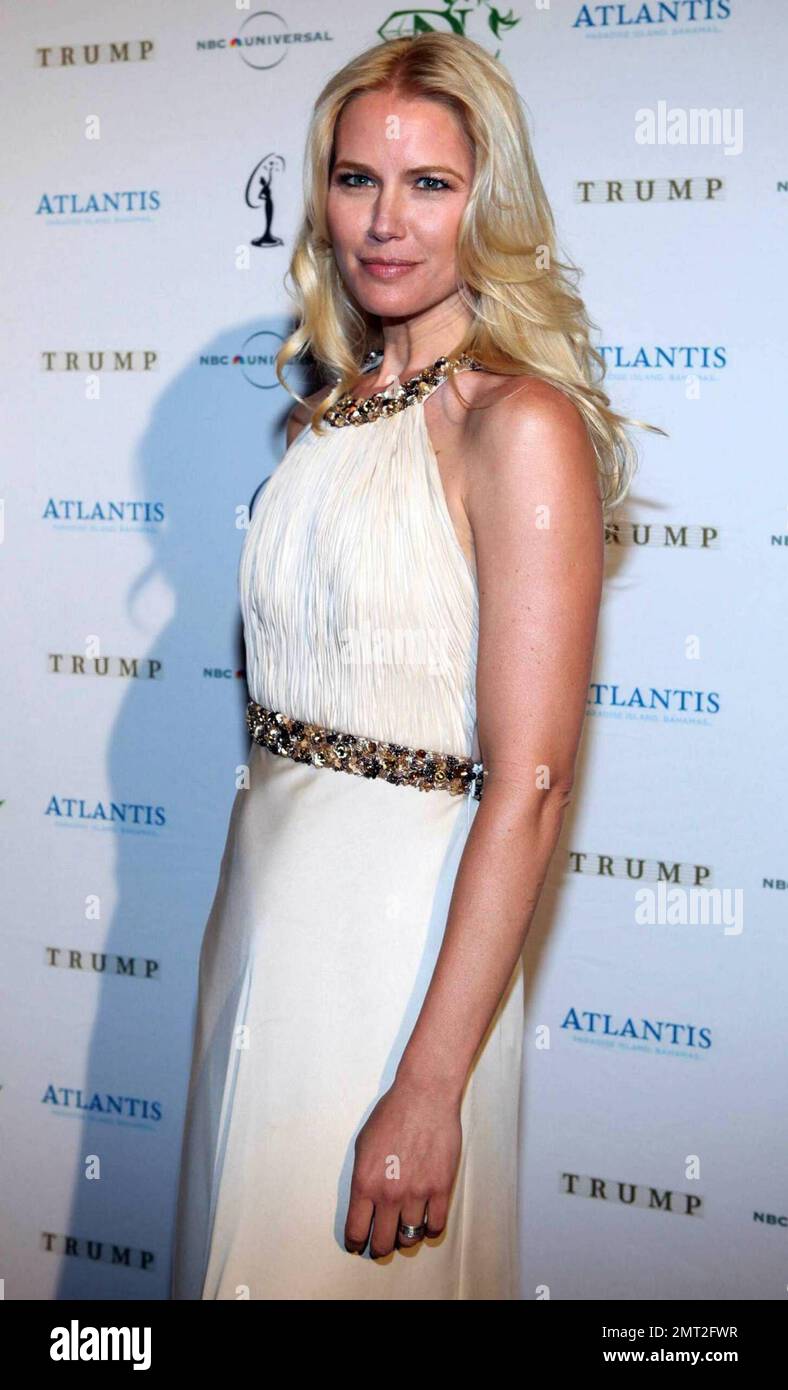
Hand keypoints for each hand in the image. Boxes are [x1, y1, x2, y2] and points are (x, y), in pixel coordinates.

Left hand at [344, 1076, 462, 1257]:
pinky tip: (425, 1223)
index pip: (356, 1231)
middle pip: (382, 1242)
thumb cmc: (392, 1115)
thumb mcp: (363, 1145)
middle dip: (379, 1247)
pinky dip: (429, 1231)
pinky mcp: (441, 1188)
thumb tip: (365, 1204)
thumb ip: (363, 1178)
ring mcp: (417, 1193)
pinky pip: (435, 1226)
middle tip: (380, 1245)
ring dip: (404, 1239)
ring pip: (409, 1238)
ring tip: (403, 1233)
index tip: (358, 1245)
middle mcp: (389, 1193)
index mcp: (365, 1183)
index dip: (356, 1243)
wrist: (424, 1097)